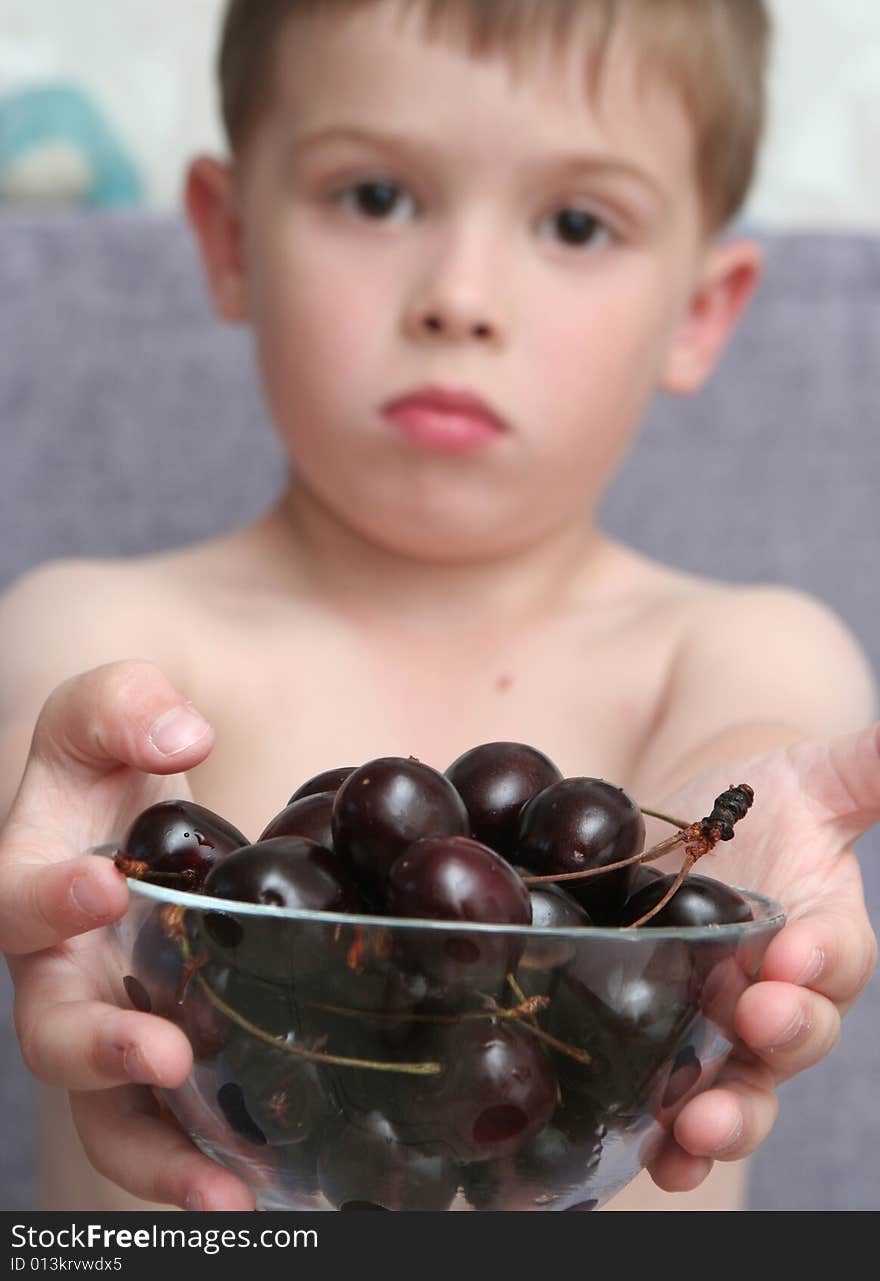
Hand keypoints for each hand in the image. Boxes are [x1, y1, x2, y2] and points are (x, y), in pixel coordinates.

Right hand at [0, 660, 255, 1210]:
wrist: (134, 803)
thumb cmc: (112, 756)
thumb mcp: (109, 708)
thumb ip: (125, 706)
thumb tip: (182, 737)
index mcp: (31, 884)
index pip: (17, 901)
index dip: (50, 899)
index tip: (103, 883)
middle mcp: (60, 969)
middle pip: (52, 1031)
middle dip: (102, 1049)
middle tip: (165, 1054)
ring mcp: (110, 1017)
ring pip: (107, 1108)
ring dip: (159, 1151)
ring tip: (226, 1187)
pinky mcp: (163, 1046)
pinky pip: (171, 1120)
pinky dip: (207, 1155)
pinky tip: (266, 1180)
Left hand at [641, 724, 879, 1191]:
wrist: (690, 831)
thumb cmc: (760, 801)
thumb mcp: (813, 774)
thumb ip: (871, 768)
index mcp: (822, 935)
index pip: (837, 957)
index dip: (821, 961)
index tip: (790, 952)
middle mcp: (780, 993)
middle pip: (795, 1036)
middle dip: (780, 1038)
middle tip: (755, 1023)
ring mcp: (724, 1028)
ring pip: (741, 1088)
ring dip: (724, 1116)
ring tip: (694, 1130)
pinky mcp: (667, 1041)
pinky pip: (674, 1103)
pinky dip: (664, 1138)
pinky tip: (649, 1156)